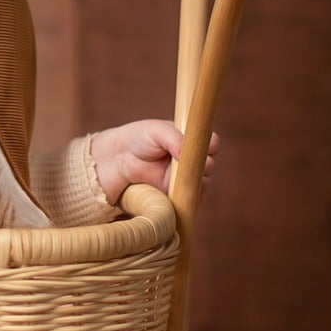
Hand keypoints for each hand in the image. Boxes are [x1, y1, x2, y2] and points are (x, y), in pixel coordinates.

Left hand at [88, 120, 218, 204]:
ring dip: (197, 182)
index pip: (212, 143)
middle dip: (202, 165)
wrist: (119, 159)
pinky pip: (193, 199)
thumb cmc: (139, 139)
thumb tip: (185, 153)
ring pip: (204, 183)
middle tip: (184, 164)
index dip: (211, 146)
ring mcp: (185, 177)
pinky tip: (184, 194)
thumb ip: (174, 138)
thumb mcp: (157, 131)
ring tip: (181, 179)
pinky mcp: (178, 193)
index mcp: (191, 140)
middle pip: (210, 165)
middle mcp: (191, 159)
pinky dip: (192, 198)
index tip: (205, 148)